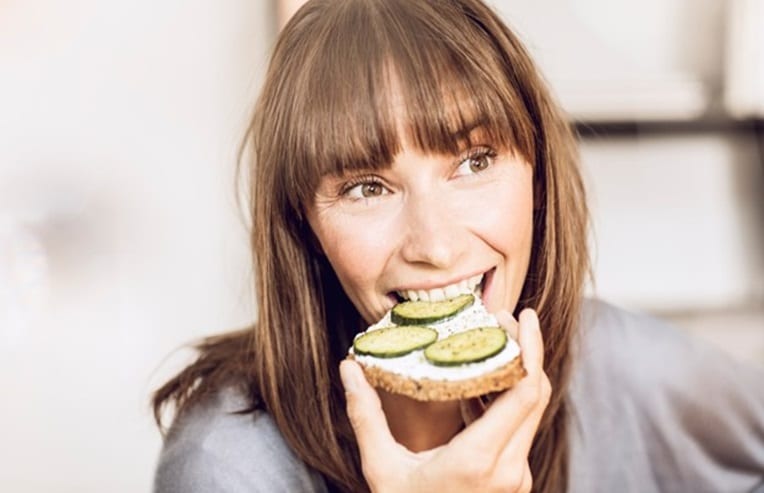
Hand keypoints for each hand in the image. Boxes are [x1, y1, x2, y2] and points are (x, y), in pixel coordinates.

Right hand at [339, 308, 551, 492]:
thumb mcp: (380, 469)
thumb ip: (365, 416)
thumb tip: (348, 369)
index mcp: (478, 461)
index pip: (525, 392)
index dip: (530, 349)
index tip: (521, 317)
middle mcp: (508, 468)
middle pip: (535, 395)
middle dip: (526, 350)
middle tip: (501, 318)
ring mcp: (516, 477)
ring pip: (530, 411)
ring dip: (517, 373)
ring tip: (490, 342)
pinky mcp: (514, 480)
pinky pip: (519, 429)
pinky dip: (506, 400)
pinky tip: (479, 383)